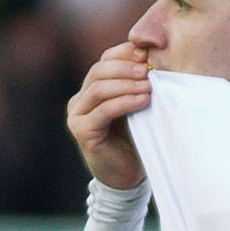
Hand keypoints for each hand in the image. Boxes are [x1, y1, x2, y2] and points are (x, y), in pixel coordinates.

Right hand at [65, 41, 153, 191]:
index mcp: (91, 89)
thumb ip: (137, 84)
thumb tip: (152, 55)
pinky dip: (125, 102)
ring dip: (126, 84)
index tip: (147, 53)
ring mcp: (77, 116)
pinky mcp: (81, 132)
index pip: (104, 60)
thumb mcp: (137, 106)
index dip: (124, 53)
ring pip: (99, 88)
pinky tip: (143, 101)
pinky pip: (104, 110)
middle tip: (148, 69)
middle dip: (125, 67)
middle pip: (98, 71)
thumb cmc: (135, 140)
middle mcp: (80, 100)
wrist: (128, 177)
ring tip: (149, 86)